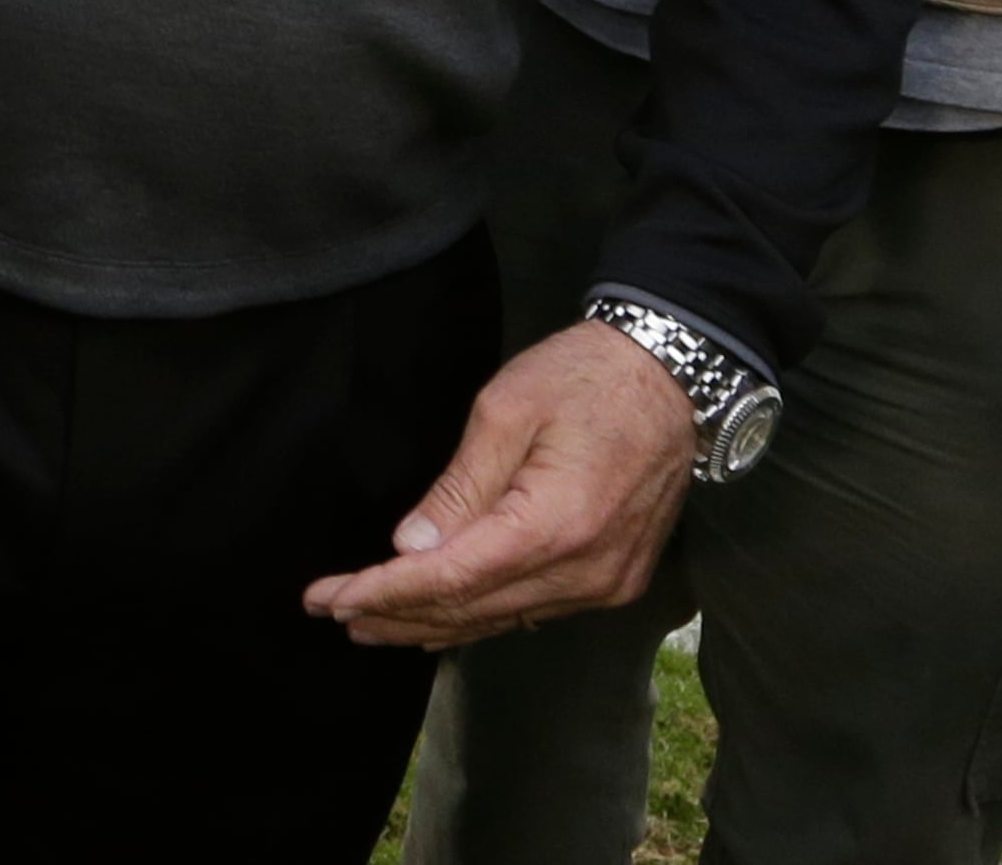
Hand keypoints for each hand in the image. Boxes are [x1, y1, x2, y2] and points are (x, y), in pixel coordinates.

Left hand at [302, 321, 697, 649]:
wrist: (671, 376)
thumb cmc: (585, 378)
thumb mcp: (506, 411)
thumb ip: (458, 487)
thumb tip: (411, 548)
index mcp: (556, 525)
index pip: (452, 578)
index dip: (386, 592)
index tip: (330, 599)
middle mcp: (587, 572)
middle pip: (473, 610)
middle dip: (396, 615)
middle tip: (334, 613)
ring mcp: (607, 583)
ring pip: (501, 618)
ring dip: (434, 623)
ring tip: (371, 623)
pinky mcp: (616, 580)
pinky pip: (533, 610)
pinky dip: (481, 615)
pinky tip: (442, 618)